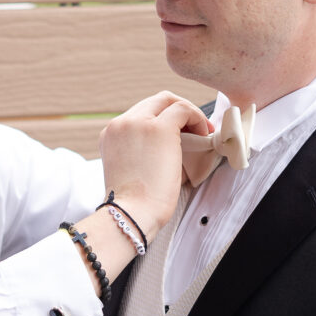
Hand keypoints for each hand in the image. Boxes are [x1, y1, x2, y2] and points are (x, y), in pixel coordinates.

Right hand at [100, 92, 210, 241]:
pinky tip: (204, 135)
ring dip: (188, 113)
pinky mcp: (159, 128)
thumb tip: (171, 145)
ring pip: (168, 100)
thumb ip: (141, 151)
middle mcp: (121, 123)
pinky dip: (197, 118)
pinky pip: (183, 109)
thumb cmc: (135, 204)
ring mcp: (138, 123)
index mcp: (111, 134)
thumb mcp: (130, 169)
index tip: (180, 133)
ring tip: (201, 133)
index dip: (163, 119)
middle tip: (196, 129)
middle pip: (154, 101)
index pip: (140, 114)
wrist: (131, 215)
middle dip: (178, 110)